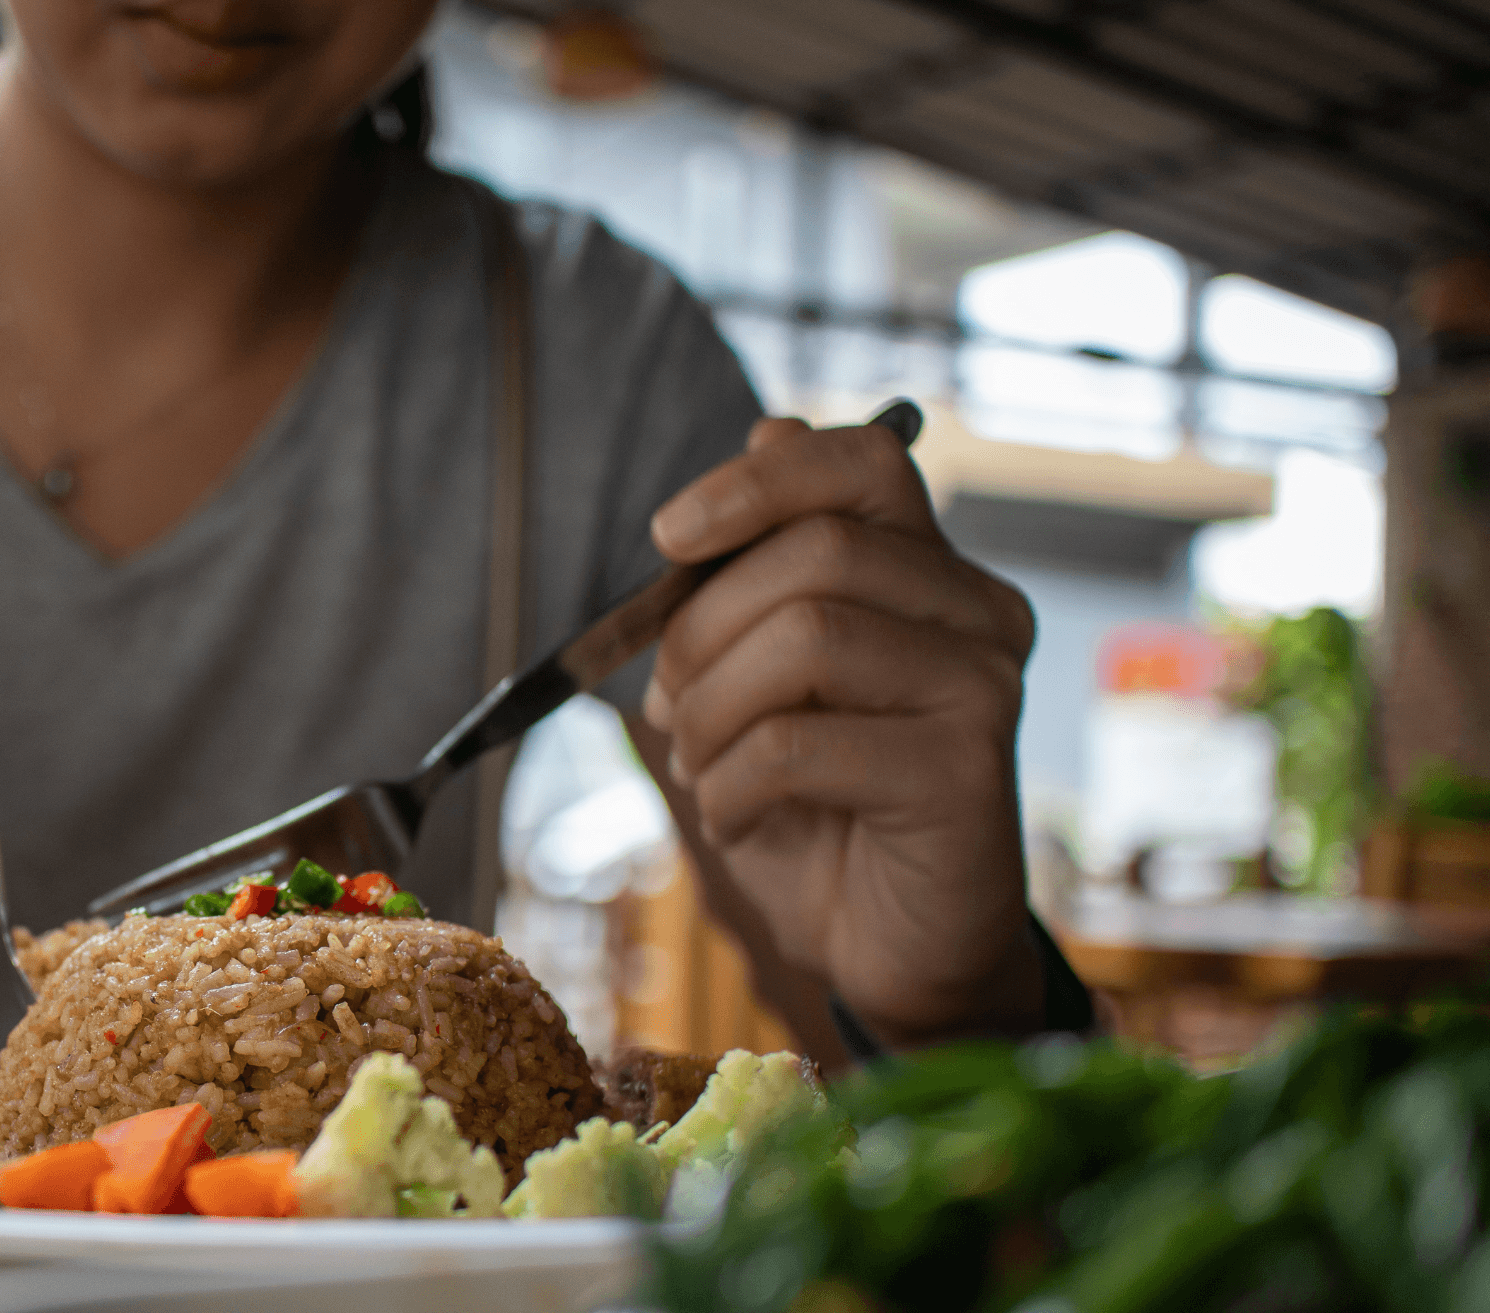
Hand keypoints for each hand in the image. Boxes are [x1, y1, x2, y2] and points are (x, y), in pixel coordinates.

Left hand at [642, 415, 1041, 1045]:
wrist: (888, 950)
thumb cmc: (819, 810)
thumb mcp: (766, 680)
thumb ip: (768, 568)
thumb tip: (770, 427)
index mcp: (929, 575)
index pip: (864, 462)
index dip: (757, 481)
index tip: (668, 537)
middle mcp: (980, 614)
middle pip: (817, 553)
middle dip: (702, 631)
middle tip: (669, 710)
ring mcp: (986, 690)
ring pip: (807, 637)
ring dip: (710, 715)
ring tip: (704, 771)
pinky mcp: (967, 772)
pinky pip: (801, 743)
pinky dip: (733, 788)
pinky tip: (741, 823)